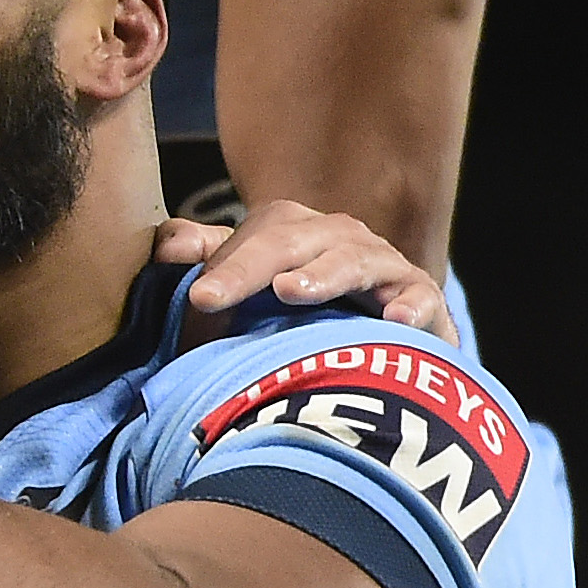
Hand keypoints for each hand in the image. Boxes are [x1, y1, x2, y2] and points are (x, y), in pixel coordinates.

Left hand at [160, 200, 455, 342]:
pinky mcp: (421, 301)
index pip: (258, 236)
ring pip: (355, 260)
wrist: (376, 355)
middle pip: (296, 242)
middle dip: (253, 267)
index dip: (226, 265)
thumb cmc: (294, 322)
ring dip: (324, 275)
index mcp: (294, 232)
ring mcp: (383, 267)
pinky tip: (393, 319)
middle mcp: (339, 239)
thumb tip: (166, 246)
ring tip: (289, 291)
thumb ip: (207, 265)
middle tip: (213, 297)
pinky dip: (410, 306)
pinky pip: (420, 299)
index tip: (198, 298)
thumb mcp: (243, 295)